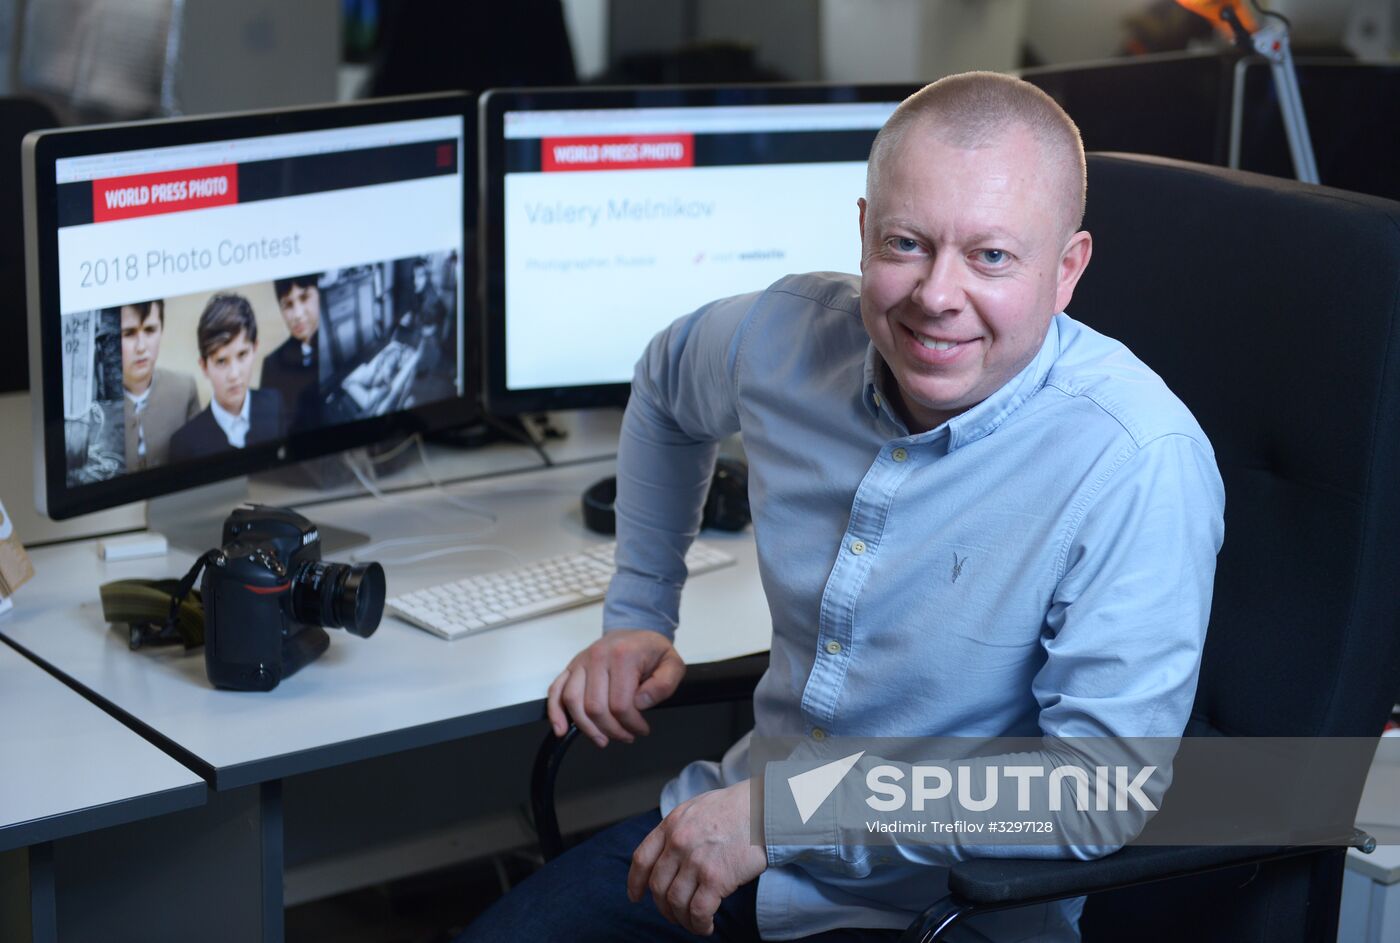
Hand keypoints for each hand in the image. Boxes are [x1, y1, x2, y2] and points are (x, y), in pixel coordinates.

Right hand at [545, 629, 684, 746]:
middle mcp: (597, 657)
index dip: (631, 724)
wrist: (635, 632)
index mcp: (623, 656)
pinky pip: (556, 690)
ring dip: (587, 728)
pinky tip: (561, 729)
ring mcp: (581, 662)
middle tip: (627, 735)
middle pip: (595, 707)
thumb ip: (664, 684)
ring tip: (603, 739)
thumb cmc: (652, 651)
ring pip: (574, 702)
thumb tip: (641, 703)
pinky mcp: (571, 667)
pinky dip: (555, 712)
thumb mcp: (672, 664)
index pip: (620, 704)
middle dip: (612, 730)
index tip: (642, 729)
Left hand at [627, 781, 767, 935]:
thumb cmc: (736, 808)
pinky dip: (699, 924)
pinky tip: (706, 926)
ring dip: (682, 920)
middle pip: (658, 886)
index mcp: (671, 824)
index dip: (635, 882)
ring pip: (676, 903)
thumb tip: (669, 857)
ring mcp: (696, 860)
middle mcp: (679, 842)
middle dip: (663, 907)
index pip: (642, 859)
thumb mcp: (696, 809)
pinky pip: (698, 911)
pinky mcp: (716, 878)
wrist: (764, 808)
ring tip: (694, 924)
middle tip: (674, 915)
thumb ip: (679, 830)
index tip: (636, 896)